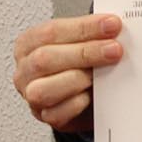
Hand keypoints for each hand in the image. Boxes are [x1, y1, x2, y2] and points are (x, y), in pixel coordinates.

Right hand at [12, 13, 123, 133]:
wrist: (85, 96)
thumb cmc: (80, 63)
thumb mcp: (82, 41)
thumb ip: (93, 33)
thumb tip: (115, 26)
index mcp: (30, 43)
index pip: (52, 31)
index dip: (84, 27)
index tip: (112, 25)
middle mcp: (26, 69)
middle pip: (45, 59)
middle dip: (86, 52)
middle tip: (115, 50)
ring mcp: (31, 95)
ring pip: (44, 89)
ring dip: (79, 79)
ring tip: (103, 74)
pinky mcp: (44, 116)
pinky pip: (56, 113)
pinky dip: (77, 103)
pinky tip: (92, 95)